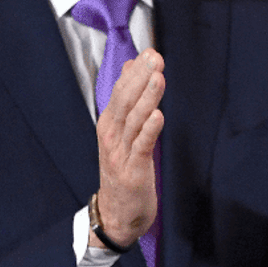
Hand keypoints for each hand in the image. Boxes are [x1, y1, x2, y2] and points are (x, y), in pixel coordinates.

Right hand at [90, 49, 164, 248]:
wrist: (117, 214)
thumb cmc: (123, 170)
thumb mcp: (122, 134)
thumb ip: (127, 103)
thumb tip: (132, 68)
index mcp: (109, 125)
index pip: (120, 92)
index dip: (134, 72)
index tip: (149, 52)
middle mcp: (112, 136)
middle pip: (125, 101)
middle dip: (141, 78)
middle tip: (155, 57)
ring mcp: (121, 153)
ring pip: (134, 120)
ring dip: (147, 98)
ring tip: (158, 78)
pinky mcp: (133, 170)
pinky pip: (142, 146)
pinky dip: (149, 130)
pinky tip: (158, 115)